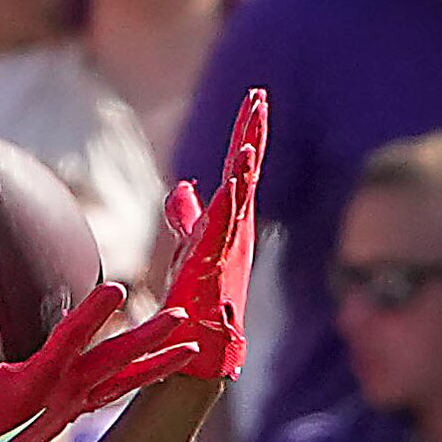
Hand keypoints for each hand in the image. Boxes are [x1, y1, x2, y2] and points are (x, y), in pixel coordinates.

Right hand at [0, 281, 197, 441]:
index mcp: (35, 383)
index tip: (115, 290)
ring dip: (159, 364)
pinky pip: (118, 394)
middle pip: (114, 362)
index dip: (91, 316)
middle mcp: (62, 395)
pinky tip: (165, 368)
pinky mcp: (74, 413)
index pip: (68, 342)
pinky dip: (143, 380)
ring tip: (192, 347)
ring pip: (125, 381)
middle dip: (148, 340)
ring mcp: (73, 406)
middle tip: (180, 318)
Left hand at [158, 88, 267, 382]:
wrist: (202, 345)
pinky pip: (223, 232)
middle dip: (253, 134)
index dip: (248, 132)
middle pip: (248, 172)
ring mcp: (229, 248)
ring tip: (250, 130)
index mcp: (233, 221)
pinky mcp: (214, 268)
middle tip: (258, 97)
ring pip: (241, 198)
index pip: (242, 168)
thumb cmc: (198, 297)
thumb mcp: (191, 245)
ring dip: (245, 164)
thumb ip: (189, 215)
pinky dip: (229, 205)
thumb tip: (182, 185)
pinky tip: (233, 180)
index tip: (255, 97)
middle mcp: (238, 230)